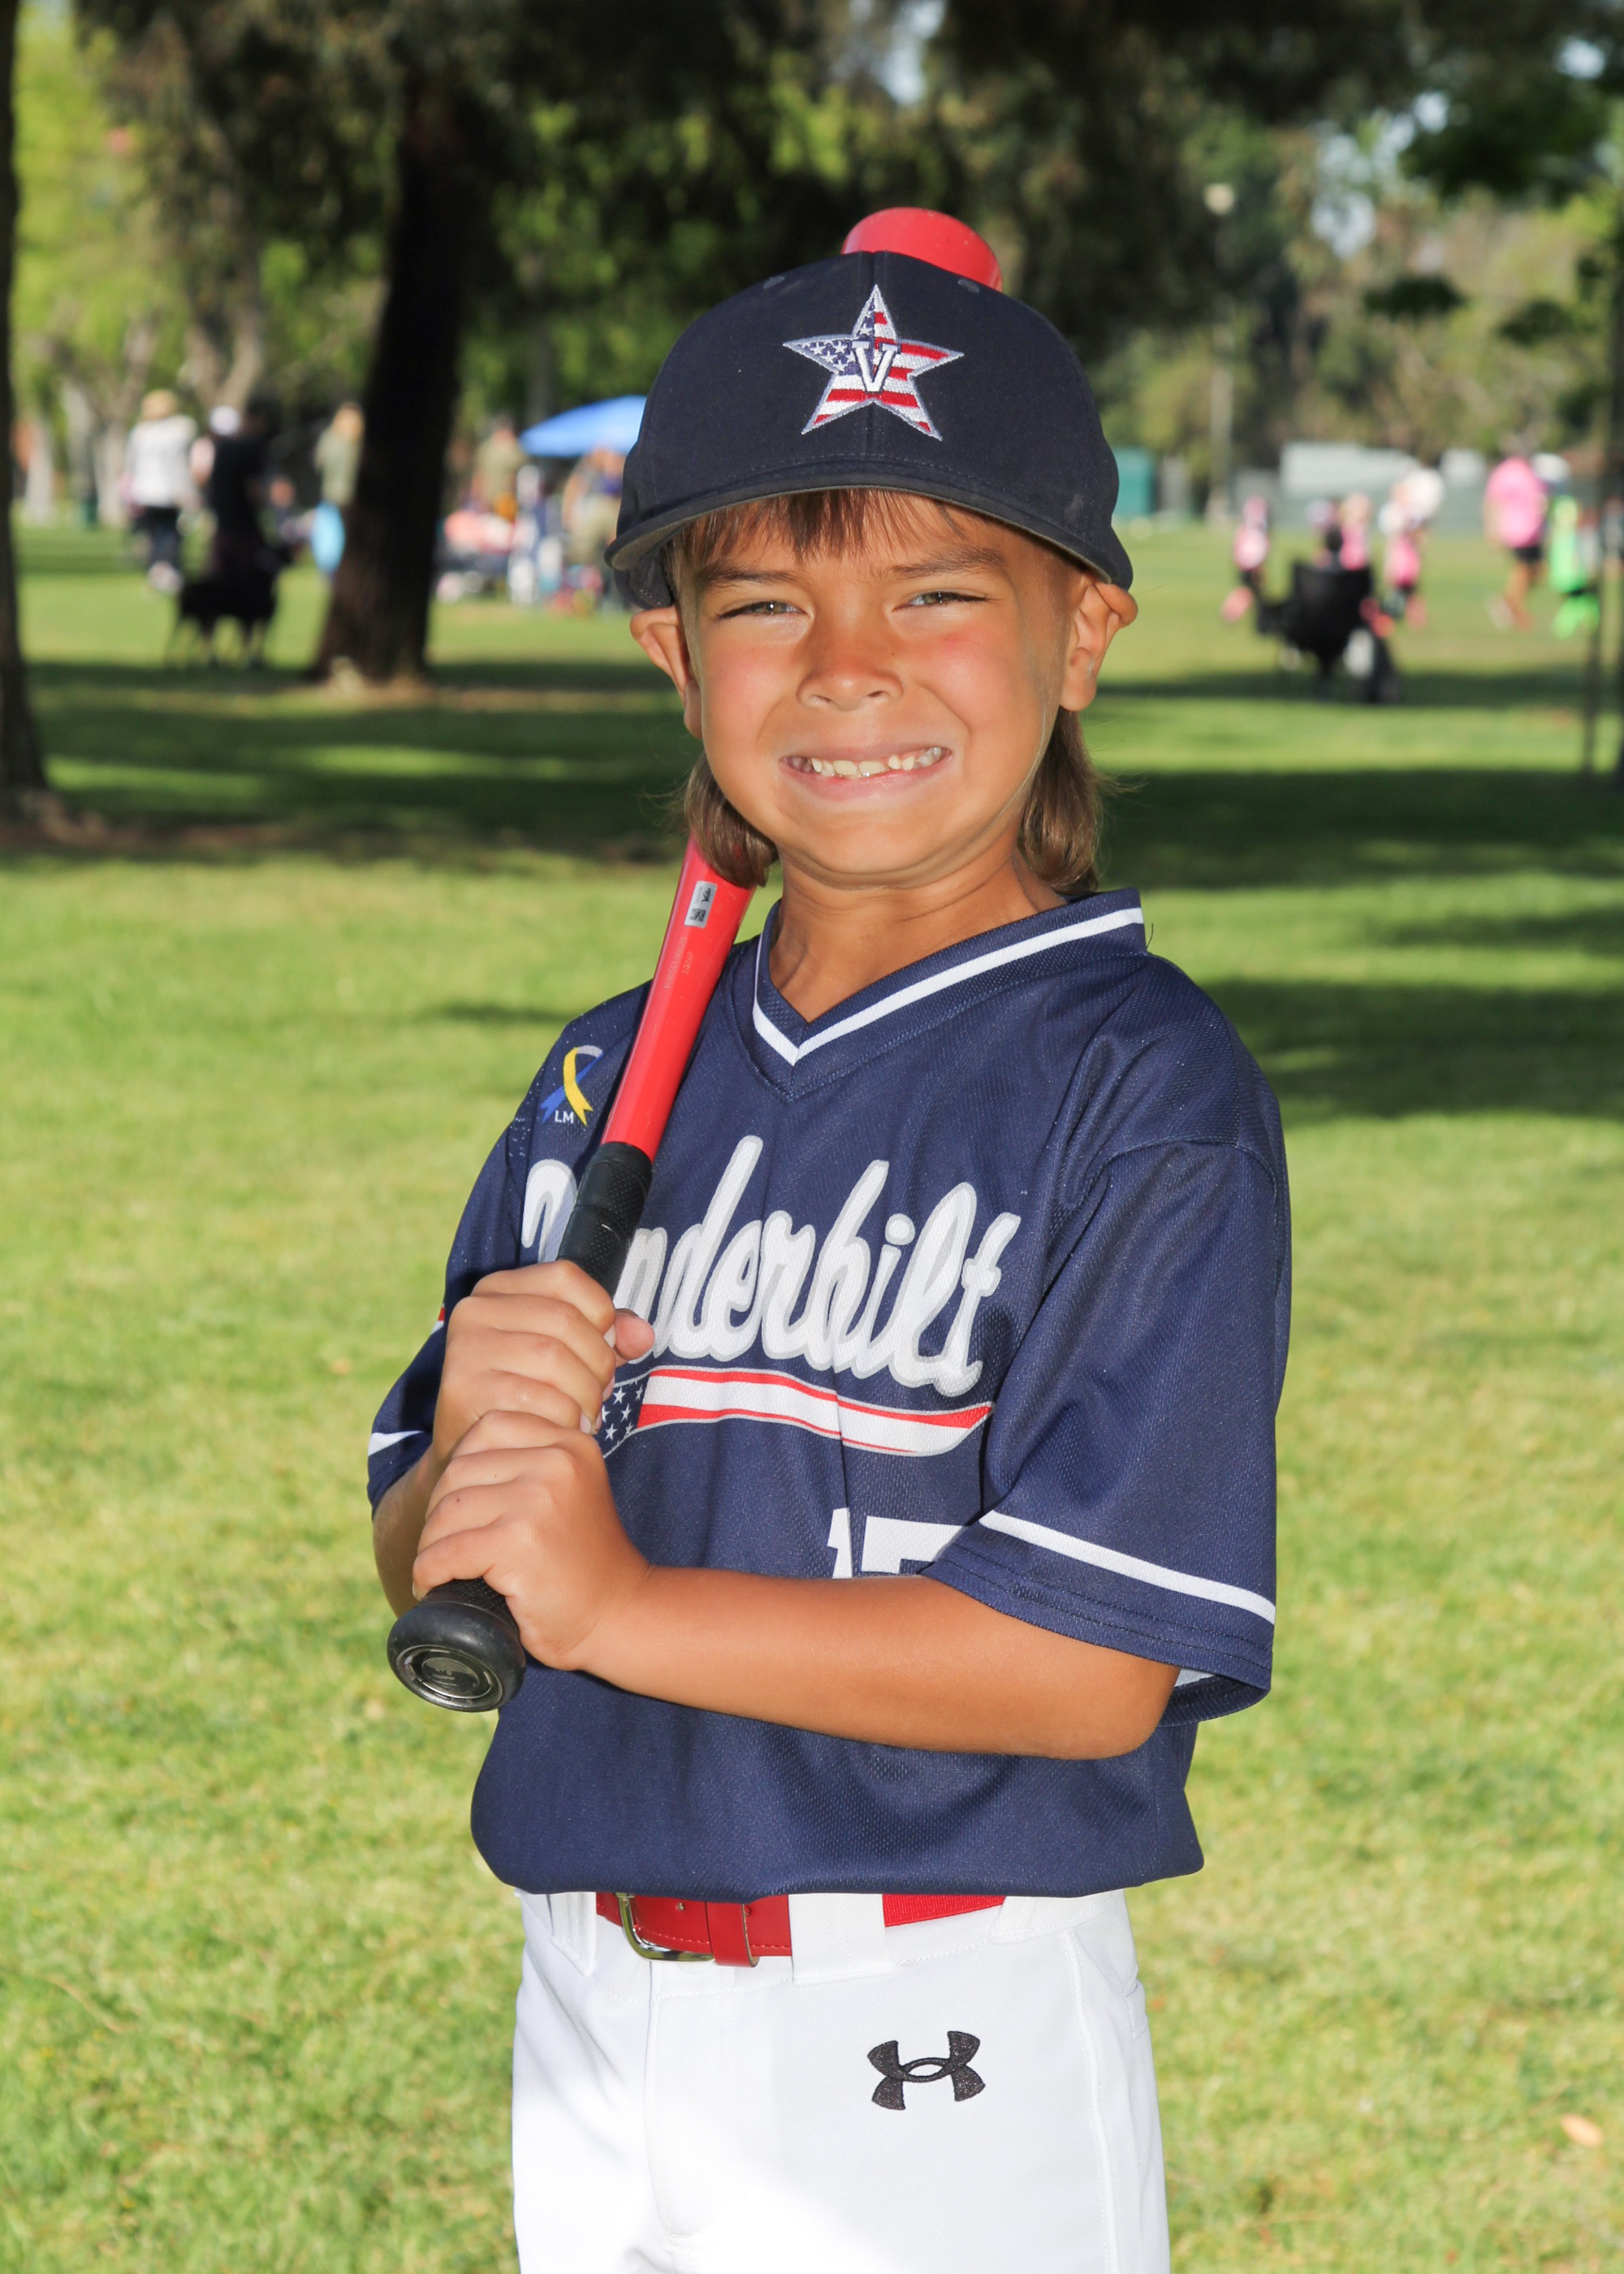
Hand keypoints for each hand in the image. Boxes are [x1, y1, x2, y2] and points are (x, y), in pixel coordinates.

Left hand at [412, 1409, 649, 1669]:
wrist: (618, 1615)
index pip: (489, 1427)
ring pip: (448, 1510)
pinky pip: (447, 1550)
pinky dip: (429, 1570)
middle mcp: (557, 1461)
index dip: (461, 1464)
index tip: (460, 1505)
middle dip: (439, 1510)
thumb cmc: (583, 1561)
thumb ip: (532, 1464)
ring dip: (430, 1543)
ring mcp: (538, 1500)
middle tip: (442, 1544)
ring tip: (436, 1566)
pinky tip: (432, 1583)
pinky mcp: (518, 1542)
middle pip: (460, 1469)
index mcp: (570, 1444)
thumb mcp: (569, 1492)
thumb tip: (458, 1464)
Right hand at [432, 1261, 655, 1469]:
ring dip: (585, 1395)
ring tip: (584, 1415)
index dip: (600, 1313)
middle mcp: (476, 1309)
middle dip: (598, 1364)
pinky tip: (563, 1429)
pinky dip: (564, 1419)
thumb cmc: (528, 1397)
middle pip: (565, 1320)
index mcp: (500, 1288)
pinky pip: (538, 1399)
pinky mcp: (463, 1388)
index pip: (566, 1277)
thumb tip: (642, 1335)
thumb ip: (608, 1336)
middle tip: (598, 1394)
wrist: (476, 1453)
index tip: (604, 1347)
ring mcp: (466, 1347)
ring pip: (554, 1359)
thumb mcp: (570, 1355)